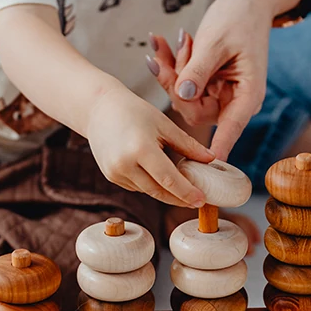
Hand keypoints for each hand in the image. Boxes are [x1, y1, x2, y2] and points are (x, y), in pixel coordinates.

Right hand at [86, 87, 214, 207]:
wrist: (99, 109)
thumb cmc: (134, 111)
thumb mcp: (164, 124)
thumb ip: (187, 145)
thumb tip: (211, 159)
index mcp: (141, 149)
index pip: (169, 179)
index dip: (187, 192)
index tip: (202, 200)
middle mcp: (125, 164)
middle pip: (158, 191)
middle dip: (179, 198)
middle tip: (197, 201)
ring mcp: (115, 172)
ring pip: (148, 190)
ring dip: (165, 190)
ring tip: (181, 183)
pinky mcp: (111, 176)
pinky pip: (137, 186)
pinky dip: (150, 183)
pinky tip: (156, 173)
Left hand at [149, 0, 300, 159]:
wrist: (246, 1)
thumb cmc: (239, 18)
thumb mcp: (217, 42)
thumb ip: (199, 70)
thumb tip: (184, 96)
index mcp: (246, 95)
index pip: (230, 128)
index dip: (219, 146)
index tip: (208, 164)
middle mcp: (232, 101)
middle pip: (193, 110)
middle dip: (174, 82)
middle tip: (163, 51)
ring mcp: (217, 94)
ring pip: (183, 97)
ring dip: (170, 70)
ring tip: (163, 41)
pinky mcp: (205, 85)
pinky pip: (181, 84)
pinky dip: (171, 64)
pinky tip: (160, 43)